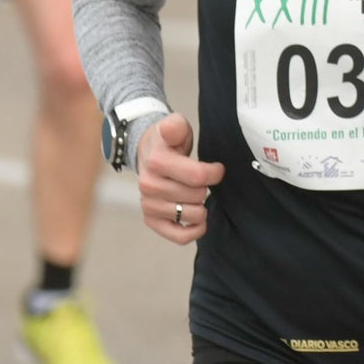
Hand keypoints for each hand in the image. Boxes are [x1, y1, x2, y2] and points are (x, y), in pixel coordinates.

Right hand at [136, 112, 217, 245]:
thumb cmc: (168, 143)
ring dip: (201, 207)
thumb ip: (175, 125)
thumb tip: (171, 130)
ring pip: (192, 216)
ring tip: (195, 195)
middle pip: (198, 196)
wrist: (148, 154)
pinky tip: (198, 220)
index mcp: (156, 162)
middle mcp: (149, 186)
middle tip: (198, 180)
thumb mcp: (174, 126)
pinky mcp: (152, 221)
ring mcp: (149, 205)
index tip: (216, 169)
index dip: (215, 172)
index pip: (198, 176)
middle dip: (205, 187)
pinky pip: (180, 237)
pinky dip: (194, 231)